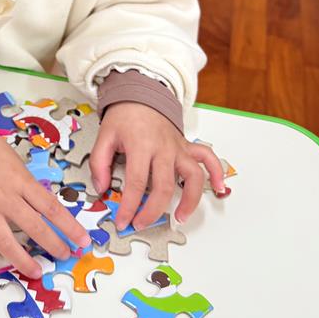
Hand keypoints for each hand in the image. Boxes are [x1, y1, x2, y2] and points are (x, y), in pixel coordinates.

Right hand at [0, 123, 90, 278]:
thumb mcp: (16, 162)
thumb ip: (27, 186)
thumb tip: (41, 206)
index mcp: (20, 182)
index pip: (51, 208)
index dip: (69, 227)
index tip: (82, 240)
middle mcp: (4, 197)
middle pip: (34, 227)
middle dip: (53, 245)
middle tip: (64, 255)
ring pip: (5, 241)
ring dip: (21, 260)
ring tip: (34, 270)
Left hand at [89, 102, 225, 231]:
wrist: (141, 93)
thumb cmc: (124, 116)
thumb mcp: (104, 136)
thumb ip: (99, 163)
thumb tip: (101, 187)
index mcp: (141, 146)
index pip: (136, 183)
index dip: (129, 206)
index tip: (123, 221)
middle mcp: (164, 148)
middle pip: (164, 187)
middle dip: (152, 212)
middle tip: (140, 224)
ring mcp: (178, 148)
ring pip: (193, 177)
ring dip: (190, 200)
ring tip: (180, 217)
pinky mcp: (187, 146)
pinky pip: (209, 159)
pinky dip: (217, 173)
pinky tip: (219, 188)